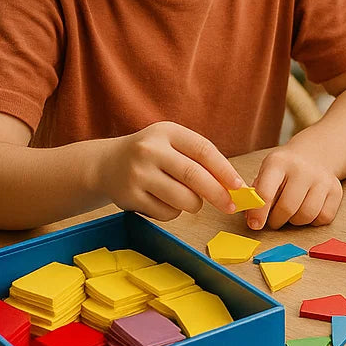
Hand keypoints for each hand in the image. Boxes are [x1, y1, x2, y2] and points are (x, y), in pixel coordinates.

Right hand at [98, 122, 241, 221]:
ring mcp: (137, 174)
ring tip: (186, 197)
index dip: (224, 170)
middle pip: (194, 177)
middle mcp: (149, 150)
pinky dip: (174, 212)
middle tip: (230, 206)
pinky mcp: (129, 197)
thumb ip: (200, 159)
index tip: (239, 185)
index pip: (203, 150)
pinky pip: (166, 213)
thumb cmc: (152, 155)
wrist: (106, 164)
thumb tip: (234, 185)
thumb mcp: (172, 143)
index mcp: (166, 132)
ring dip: (194, 204)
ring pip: (183, 199)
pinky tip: (162, 200)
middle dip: (218, 194)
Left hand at [242, 146, 342, 229]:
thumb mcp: (266, 172)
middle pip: (287, 208)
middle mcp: (302, 169)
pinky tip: (307, 210)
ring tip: (290, 213)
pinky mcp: (336, 190)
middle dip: (276, 221)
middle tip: (273, 220)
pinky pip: (323, 218)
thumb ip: (257, 193)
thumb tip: (252, 219)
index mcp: (279, 162)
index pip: (266, 192)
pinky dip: (313, 221)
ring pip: (306, 215)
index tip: (255, 225)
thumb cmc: (283, 169)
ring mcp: (322, 179)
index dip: (259, 213)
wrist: (313, 154)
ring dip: (294, 222)